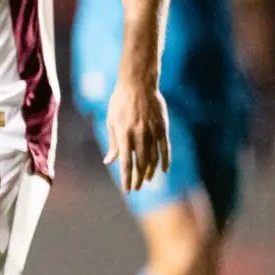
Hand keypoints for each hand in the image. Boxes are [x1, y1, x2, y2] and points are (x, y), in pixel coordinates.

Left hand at [105, 75, 172, 191]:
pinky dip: (165, 160)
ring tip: (147, 180)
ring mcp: (153, 131)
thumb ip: (113, 143)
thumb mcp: (111, 121)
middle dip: (138, 178)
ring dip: (151, 171)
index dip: (127, 178)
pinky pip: (165, 148)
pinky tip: (163, 170)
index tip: (128, 190)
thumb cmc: (120, 103)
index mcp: (124, 134)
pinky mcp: (163, 127)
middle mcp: (139, 135)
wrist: (138, 84)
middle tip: (137, 188)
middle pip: (141, 163)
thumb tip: (109, 161)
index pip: (126, 163)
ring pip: (154, 158)